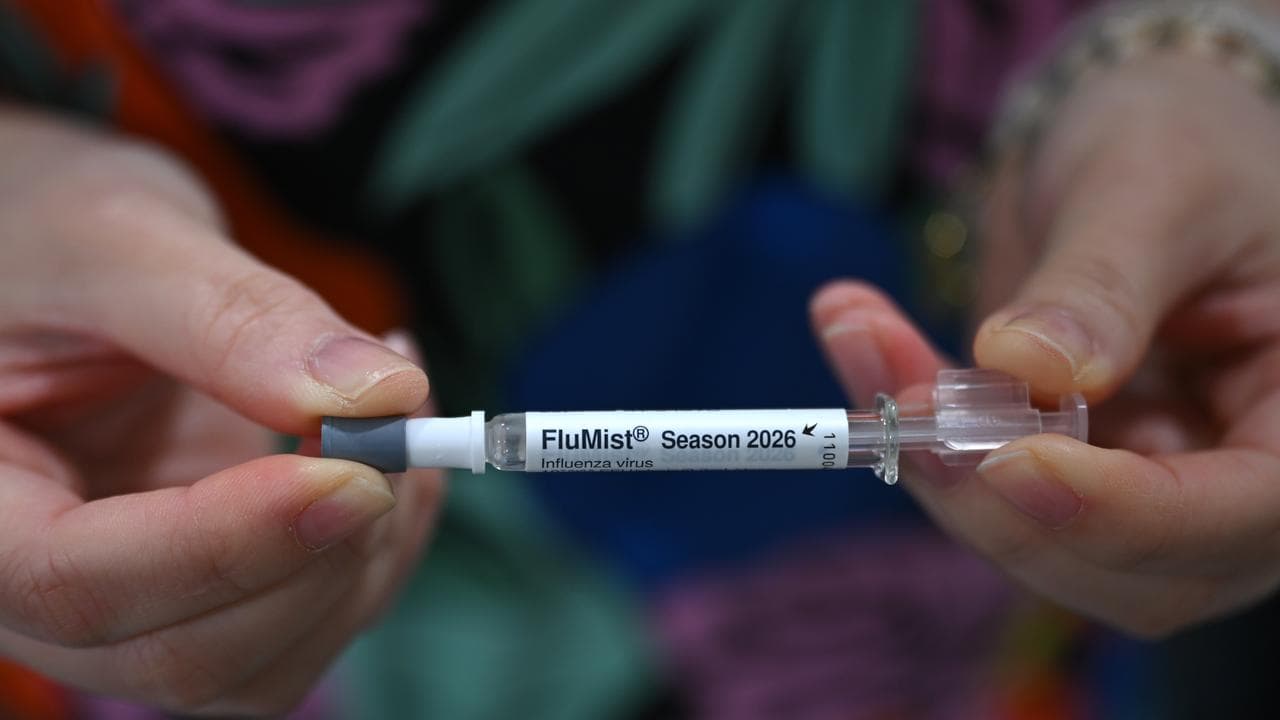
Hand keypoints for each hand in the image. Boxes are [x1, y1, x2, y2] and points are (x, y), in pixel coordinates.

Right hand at [0, 107, 441, 712]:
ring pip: (262, 664)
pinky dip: (380, 551)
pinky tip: (394, 450)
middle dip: (320, 553)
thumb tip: (381, 395)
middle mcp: (34, 589)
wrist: (56, 252)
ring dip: (367, 558)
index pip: (78, 584)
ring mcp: (129, 603)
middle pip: (183, 654)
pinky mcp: (208, 592)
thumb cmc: (47, 231)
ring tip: (405, 418)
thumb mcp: (117, 240)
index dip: (228, 544)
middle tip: (401, 426)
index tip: (353, 470)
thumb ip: (233, 318)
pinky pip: (306, 625)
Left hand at [812, 55, 1279, 637]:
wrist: (1130, 151)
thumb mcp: (1157, 184)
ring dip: (933, 462)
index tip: (1013, 461)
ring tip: (863, 335)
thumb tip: (1025, 366)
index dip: (1127, 512)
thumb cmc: (1182, 141)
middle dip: (995, 495)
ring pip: (1036, 542)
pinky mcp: (1063, 478)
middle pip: (1126, 562)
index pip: (1245, 511)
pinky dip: (917, 434)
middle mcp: (1239, 477)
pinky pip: (983, 491)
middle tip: (899, 398)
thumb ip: (1103, 282)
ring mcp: (1147, 490)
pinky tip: (862, 338)